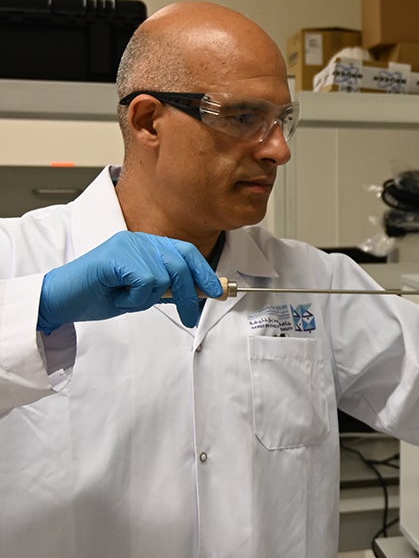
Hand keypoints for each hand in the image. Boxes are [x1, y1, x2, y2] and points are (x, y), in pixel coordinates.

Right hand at [38, 232, 224, 332]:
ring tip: (127, 300)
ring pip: (164, 276)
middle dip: (190, 295)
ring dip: (149, 298)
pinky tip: (119, 297)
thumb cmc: (98, 295)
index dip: (204, 271)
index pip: (185, 251)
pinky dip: (136, 298)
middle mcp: (138, 240)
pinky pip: (145, 281)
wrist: (61, 300)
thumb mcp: (141, 294)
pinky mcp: (116, 257)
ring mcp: (127, 246)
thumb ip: (166, 289)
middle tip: (189, 317)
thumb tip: (198, 293)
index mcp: (146, 245)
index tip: (217, 291)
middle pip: (181, 264)